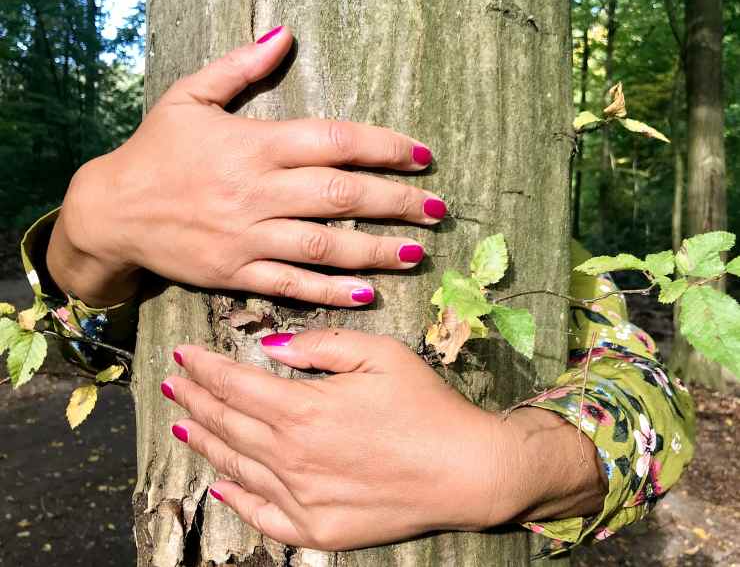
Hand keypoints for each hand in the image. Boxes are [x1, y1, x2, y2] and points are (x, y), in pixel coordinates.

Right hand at [48, 26, 444, 306]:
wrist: (110, 211)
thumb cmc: (155, 152)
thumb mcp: (189, 97)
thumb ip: (240, 67)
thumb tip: (284, 35)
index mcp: (253, 144)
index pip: (333, 141)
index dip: (384, 146)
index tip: (422, 156)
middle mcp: (257, 191)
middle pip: (341, 195)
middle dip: (397, 202)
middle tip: (437, 209)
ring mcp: (247, 237)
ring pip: (325, 245)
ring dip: (376, 250)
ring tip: (417, 252)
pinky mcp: (235, 274)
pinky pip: (291, 285)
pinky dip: (331, 291)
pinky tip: (367, 293)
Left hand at [161, 330, 606, 549]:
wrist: (467, 471)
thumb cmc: (426, 407)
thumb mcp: (379, 355)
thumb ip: (319, 345)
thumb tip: (271, 348)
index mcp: (302, 409)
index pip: (234, 384)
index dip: (204, 368)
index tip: (183, 356)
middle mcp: (290, 457)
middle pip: (227, 423)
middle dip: (196, 400)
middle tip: (174, 385)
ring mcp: (300, 499)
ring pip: (236, 466)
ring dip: (206, 442)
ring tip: (183, 426)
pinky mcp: (317, 530)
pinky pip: (262, 515)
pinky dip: (236, 498)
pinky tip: (221, 486)